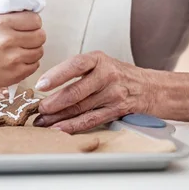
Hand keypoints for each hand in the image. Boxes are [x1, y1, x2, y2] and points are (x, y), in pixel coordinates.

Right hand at [0, 8, 44, 86]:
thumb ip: (9, 9)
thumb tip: (30, 5)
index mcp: (2, 23)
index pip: (35, 20)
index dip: (34, 22)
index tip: (29, 26)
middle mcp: (7, 40)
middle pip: (40, 36)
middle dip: (36, 36)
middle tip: (28, 38)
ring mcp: (12, 59)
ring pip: (39, 51)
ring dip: (34, 50)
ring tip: (23, 49)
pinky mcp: (15, 73)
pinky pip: (35, 65)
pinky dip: (30, 63)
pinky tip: (20, 60)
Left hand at [33, 51, 149, 133]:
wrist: (150, 87)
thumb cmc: (119, 75)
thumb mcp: (101, 64)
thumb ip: (78, 72)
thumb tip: (48, 86)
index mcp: (99, 60)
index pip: (75, 65)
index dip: (56, 75)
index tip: (41, 85)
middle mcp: (107, 75)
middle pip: (76, 91)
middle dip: (53, 103)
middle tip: (38, 109)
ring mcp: (113, 94)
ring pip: (80, 108)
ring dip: (58, 117)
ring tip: (42, 122)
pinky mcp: (116, 111)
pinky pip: (90, 120)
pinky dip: (72, 126)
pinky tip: (59, 129)